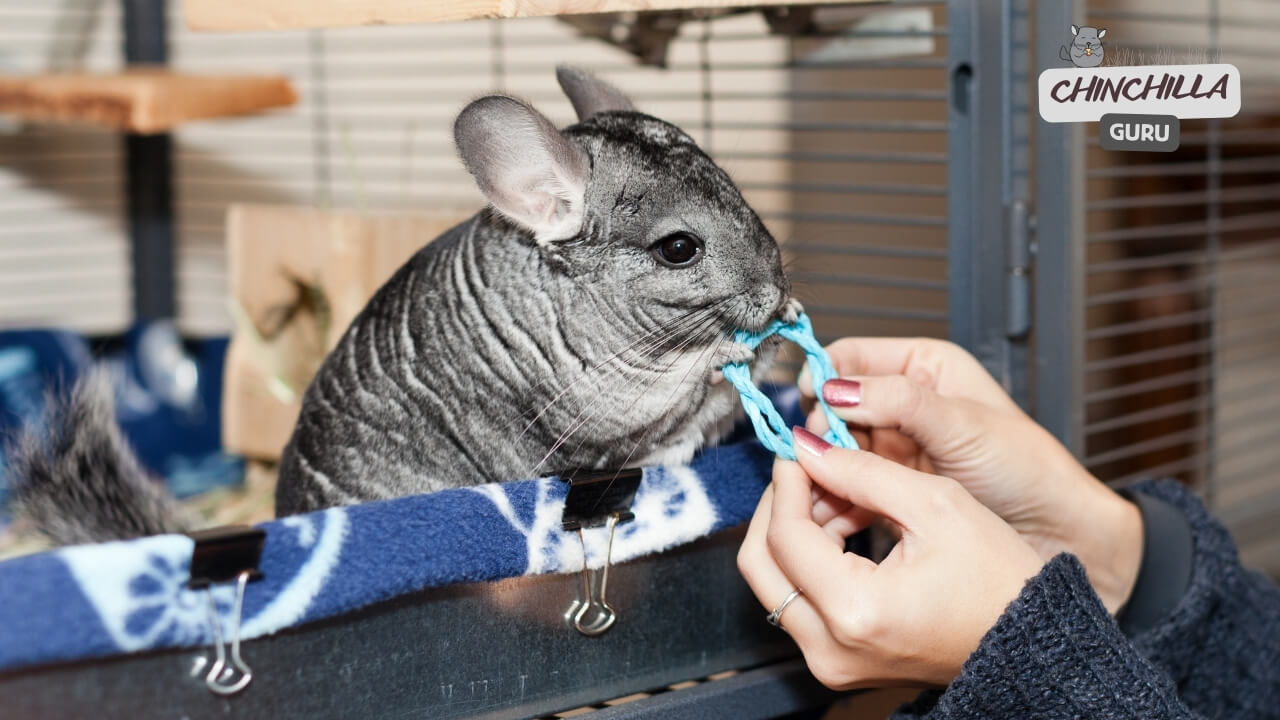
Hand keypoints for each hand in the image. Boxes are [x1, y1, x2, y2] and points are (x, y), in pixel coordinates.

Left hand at [737, 430, 1043, 688]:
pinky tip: (848, 523)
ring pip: (776, 582)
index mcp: (855, 611)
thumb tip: (806, 447)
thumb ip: (860, 471)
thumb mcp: (935, 504)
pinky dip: (814, 557)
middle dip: (779, 507)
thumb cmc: (999, 579)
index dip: (787, 483)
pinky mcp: (839, 662)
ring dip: (798, 529)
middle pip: (761, 564)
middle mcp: (830, 649)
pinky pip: (802, 601)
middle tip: (807, 468)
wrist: (1031, 640)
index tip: (800, 448)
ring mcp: (831, 662)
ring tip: (843, 493)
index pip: (785, 535)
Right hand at [800, 338, 1141, 612]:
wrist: (1057, 533)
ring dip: (822, 470)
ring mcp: (896, 447)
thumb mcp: (962, 425)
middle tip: (811, 459)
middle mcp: (903, 403)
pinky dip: (834, 498)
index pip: (850, 357)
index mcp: (923, 367)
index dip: (824, 378)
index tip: (811, 407)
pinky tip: (829, 513)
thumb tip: (835, 388)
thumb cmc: (1029, 469)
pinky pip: (848, 485)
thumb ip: (897, 402)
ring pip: (836, 450)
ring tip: (813, 493)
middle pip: (834, 408)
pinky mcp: (893, 487)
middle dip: (819, 434)